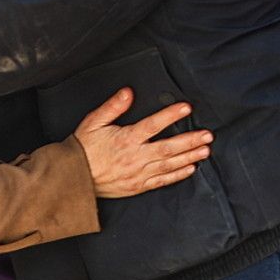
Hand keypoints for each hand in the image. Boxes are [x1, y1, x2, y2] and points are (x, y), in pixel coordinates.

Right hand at [74, 88, 213, 198]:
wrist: (72, 179)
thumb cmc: (82, 149)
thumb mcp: (93, 122)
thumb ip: (112, 107)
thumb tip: (128, 92)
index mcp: (125, 139)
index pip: (153, 124)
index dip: (171, 115)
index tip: (187, 108)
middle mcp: (134, 157)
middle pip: (168, 148)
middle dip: (190, 141)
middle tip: (208, 135)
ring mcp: (137, 174)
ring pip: (169, 165)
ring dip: (189, 157)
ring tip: (205, 150)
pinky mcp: (137, 187)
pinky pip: (161, 181)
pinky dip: (177, 175)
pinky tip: (190, 169)